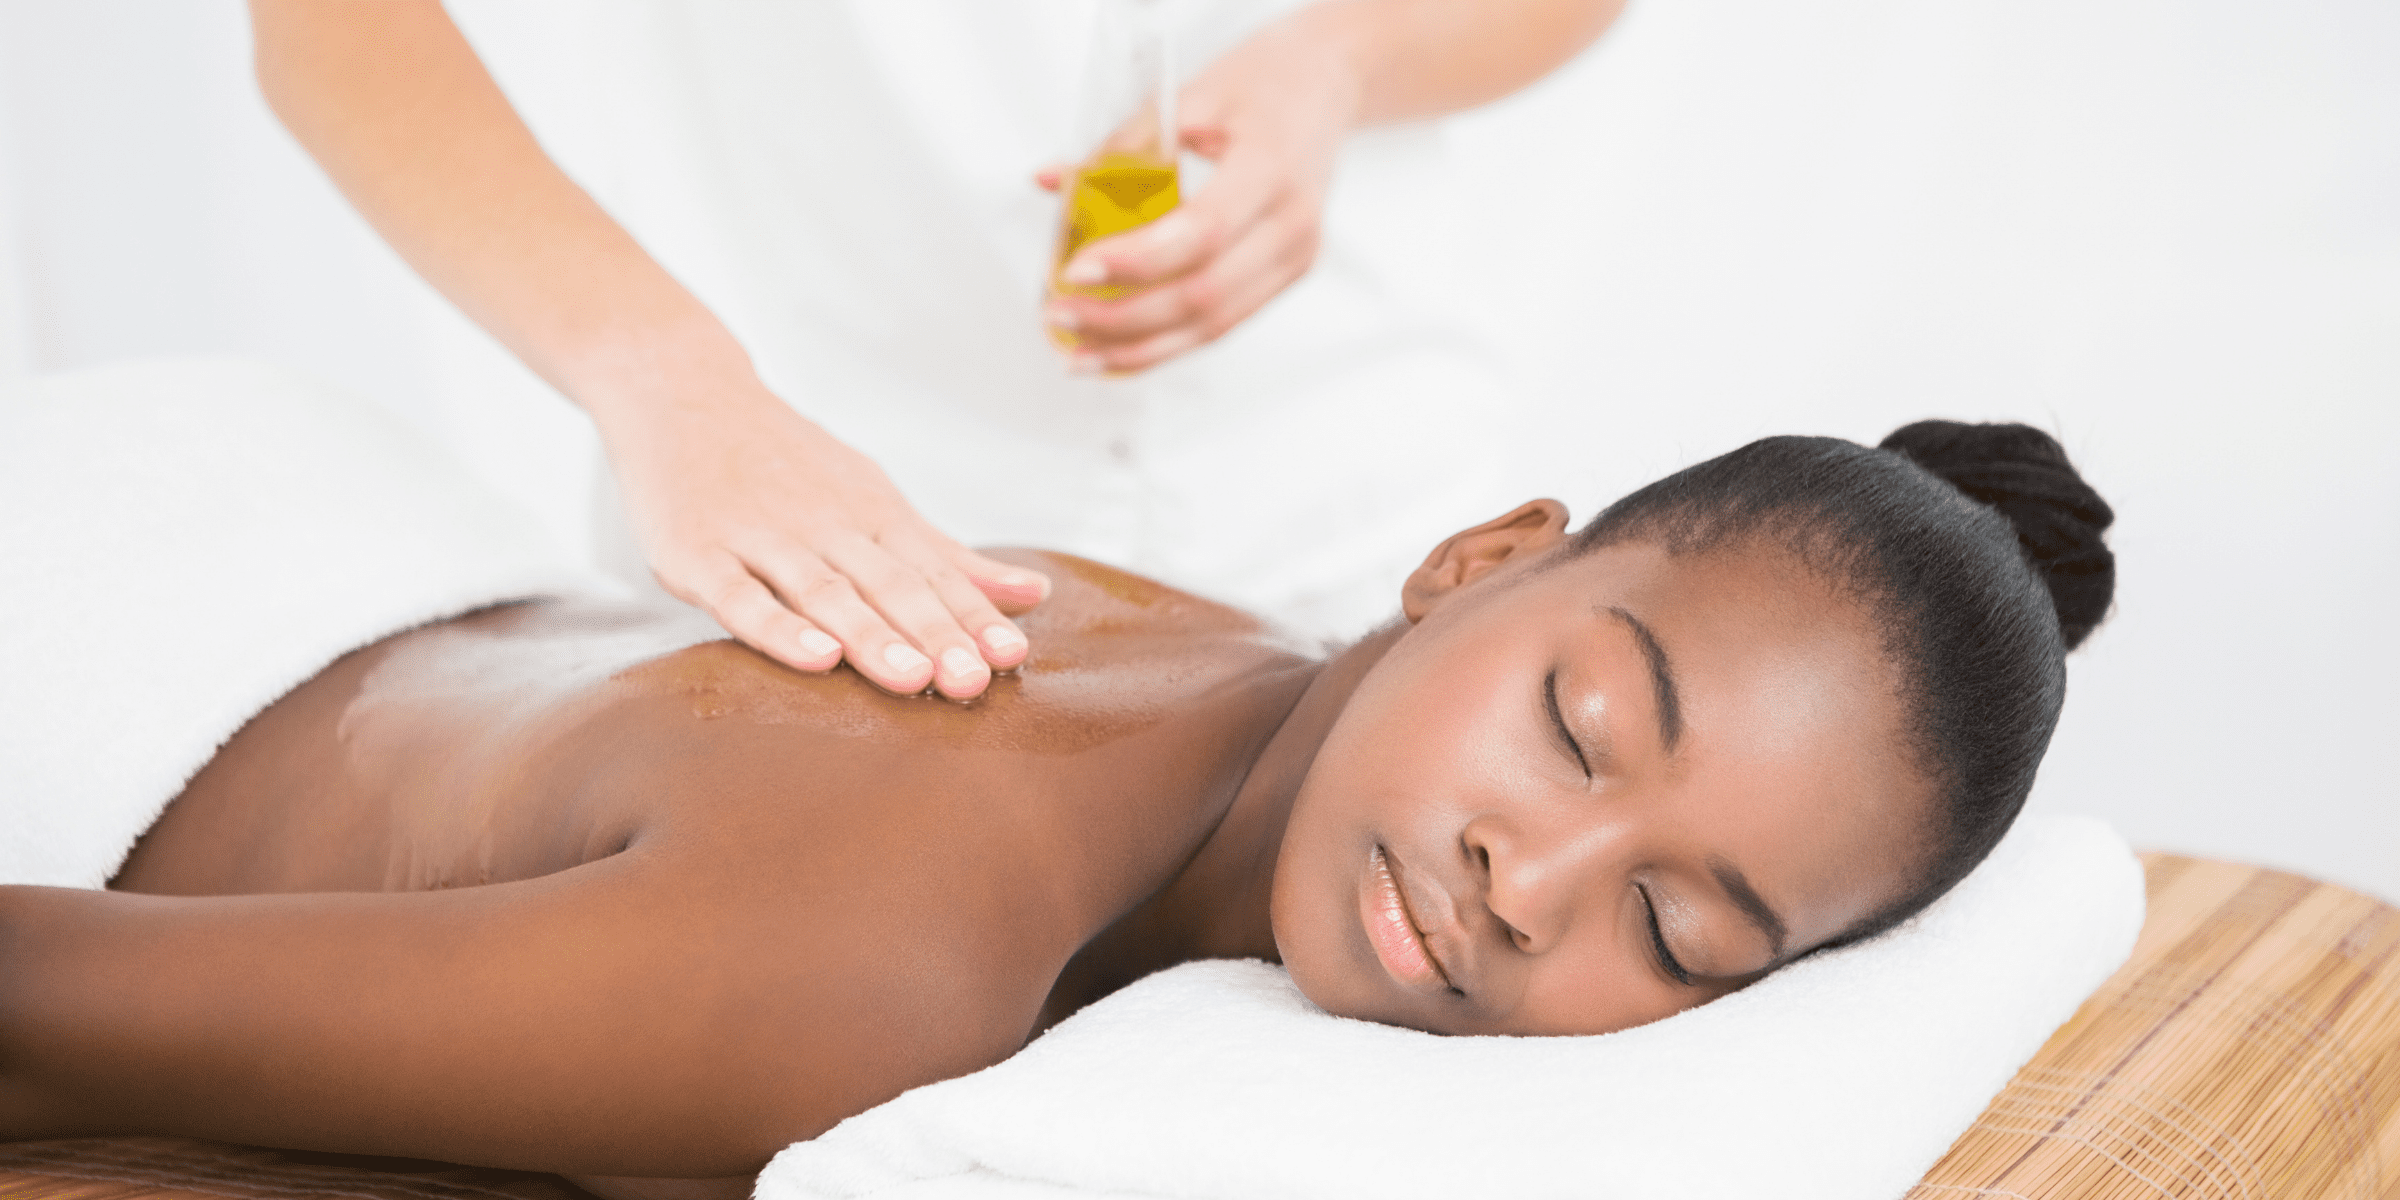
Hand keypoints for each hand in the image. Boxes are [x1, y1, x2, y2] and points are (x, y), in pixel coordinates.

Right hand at [594, 370, 1047, 699]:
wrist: (683, 392)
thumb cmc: (788, 462)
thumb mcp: (875, 498)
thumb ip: (948, 557)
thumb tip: (1035, 595)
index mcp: (873, 517)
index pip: (934, 574)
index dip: (972, 617)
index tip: (1012, 658)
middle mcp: (826, 526)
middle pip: (889, 586)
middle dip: (935, 634)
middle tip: (974, 682)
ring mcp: (761, 539)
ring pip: (824, 593)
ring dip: (871, 636)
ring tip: (914, 680)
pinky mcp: (697, 555)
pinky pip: (741, 597)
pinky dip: (779, 628)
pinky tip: (817, 659)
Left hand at [1040, 17, 1362, 372]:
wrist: (1325, 85)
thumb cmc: (1262, 83)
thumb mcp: (1189, 95)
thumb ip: (1121, 145)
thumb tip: (1051, 182)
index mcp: (1271, 167)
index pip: (1202, 232)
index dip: (1135, 261)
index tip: (1076, 272)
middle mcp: (1293, 223)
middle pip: (1204, 295)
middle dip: (1123, 318)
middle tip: (1061, 313)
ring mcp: (1296, 258)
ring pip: (1214, 326)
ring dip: (1140, 349)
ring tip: (1079, 354)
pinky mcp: (1286, 276)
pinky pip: (1223, 324)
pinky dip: (1167, 343)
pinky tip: (1120, 350)